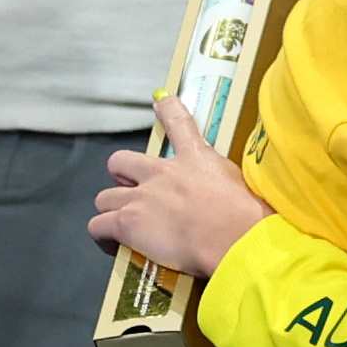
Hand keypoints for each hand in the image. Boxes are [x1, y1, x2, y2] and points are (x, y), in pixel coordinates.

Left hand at [88, 96, 272, 277]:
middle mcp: (162, 173)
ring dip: (112, 209)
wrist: (238, 239)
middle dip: (122, 176)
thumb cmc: (249, 217)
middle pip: (120, 162)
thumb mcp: (244, 186)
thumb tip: (228, 195)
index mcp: (196, 159)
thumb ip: (224, 184)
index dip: (167, 109)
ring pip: (104, 198)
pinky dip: (102, 236)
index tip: (162, 102)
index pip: (178, 122)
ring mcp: (141, 198)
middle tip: (134, 191)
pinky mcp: (128, 224)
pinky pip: (98, 226)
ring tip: (125, 225)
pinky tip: (113, 244)